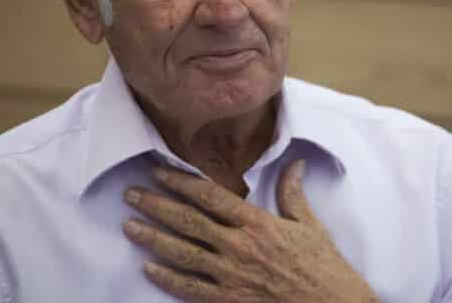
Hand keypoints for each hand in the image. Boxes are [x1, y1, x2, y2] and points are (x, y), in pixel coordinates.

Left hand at [122, 159, 379, 301]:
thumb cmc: (321, 266)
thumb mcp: (309, 224)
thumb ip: (292, 192)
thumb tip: (293, 162)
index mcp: (257, 223)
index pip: (210, 196)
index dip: (181, 182)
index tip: (159, 172)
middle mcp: (238, 246)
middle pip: (188, 221)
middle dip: (156, 205)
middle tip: (131, 194)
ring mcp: (230, 275)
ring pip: (182, 253)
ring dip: (152, 238)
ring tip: (129, 225)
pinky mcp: (228, 299)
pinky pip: (190, 288)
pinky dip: (167, 278)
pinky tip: (148, 268)